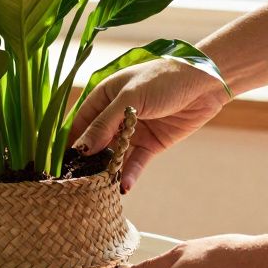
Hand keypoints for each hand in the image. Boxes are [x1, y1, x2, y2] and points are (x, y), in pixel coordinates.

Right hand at [69, 60, 228, 192]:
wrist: (205, 83)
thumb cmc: (163, 79)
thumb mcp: (129, 98)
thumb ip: (105, 123)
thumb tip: (81, 148)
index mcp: (104, 97)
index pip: (80, 123)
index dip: (71, 142)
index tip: (61, 164)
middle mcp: (115, 115)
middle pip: (96, 142)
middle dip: (88, 161)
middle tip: (78, 183)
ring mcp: (133, 131)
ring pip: (114, 155)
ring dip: (108, 170)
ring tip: (99, 189)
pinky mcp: (151, 144)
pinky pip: (136, 162)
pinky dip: (129, 174)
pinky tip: (123, 186)